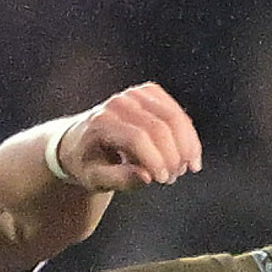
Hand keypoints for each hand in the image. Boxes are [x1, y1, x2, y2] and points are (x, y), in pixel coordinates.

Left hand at [54, 84, 202, 190]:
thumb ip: (120, 180)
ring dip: (186, 146)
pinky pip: (177, 113)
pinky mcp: (149, 92)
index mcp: (101, 123)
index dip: (155, 160)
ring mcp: (135, 94)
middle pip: (159, 127)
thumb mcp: (95, 179)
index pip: (137, 138)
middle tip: (172, 178)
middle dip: (173, 156)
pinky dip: (188, 135)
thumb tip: (147, 177)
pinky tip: (190, 155)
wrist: (81, 140)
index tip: (162, 180)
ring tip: (183, 169)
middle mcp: (118, 103)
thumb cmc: (88, 164)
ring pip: (174, 118)